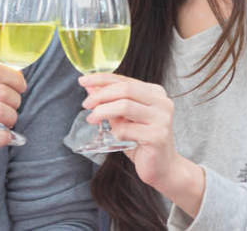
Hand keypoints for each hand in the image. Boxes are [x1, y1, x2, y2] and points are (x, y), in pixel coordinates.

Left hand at [80, 74, 194, 190]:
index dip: (102, 79)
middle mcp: (162, 102)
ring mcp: (162, 119)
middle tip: (86, 104)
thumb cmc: (142, 142)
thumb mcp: (123, 118)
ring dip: (103, 111)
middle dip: (101, 95)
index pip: (125, 80)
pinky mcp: (157, 136)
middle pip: (125, 89)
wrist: (162, 167)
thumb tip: (90, 87)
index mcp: (155, 93)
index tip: (84, 81)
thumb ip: (110, 102)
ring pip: (125, 106)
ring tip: (92, 118)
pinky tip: (113, 137)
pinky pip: (127, 130)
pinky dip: (115, 132)